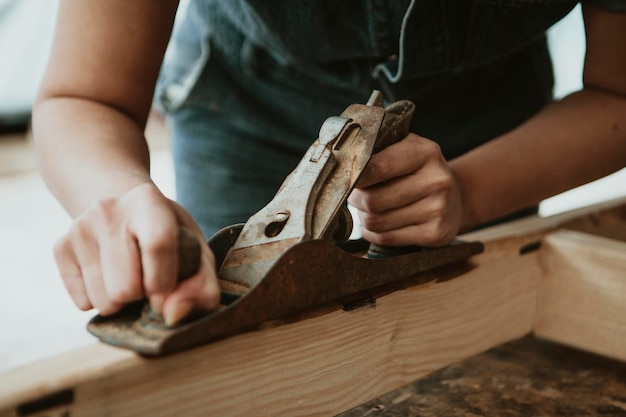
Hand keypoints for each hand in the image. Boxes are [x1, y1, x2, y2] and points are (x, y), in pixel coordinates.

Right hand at [53, 183, 219, 324]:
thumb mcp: (197, 252)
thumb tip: (172, 316)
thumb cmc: (171, 236)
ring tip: (131, 275)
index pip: (158, 245)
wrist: (124, 208)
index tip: (165, 296)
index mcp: (148, 201)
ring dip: (122, 301)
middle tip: (149, 278)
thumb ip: (201, 286)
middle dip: (142, 296)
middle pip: (125, 288)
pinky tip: (110, 276)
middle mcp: (108, 210)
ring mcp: (79, 228)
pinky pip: (82, 302)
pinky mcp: (60, 247)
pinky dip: (100, 299)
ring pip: (103, 301)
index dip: (164, 282)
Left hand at [348, 133, 463, 246]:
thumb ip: (377, 151)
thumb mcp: (405, 149)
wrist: (456, 196)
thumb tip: (341, 163)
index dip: (354, 176)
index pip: (378, 167)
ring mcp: (438, 209)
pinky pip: (386, 238)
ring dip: (364, 217)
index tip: (345, 179)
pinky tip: (380, 224)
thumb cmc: (419, 170)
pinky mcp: (435, 234)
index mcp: (425, 152)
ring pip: (376, 221)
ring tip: (371, 208)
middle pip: (372, 199)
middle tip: (357, 195)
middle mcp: (436, 181)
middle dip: (356, 199)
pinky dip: (374, 233)